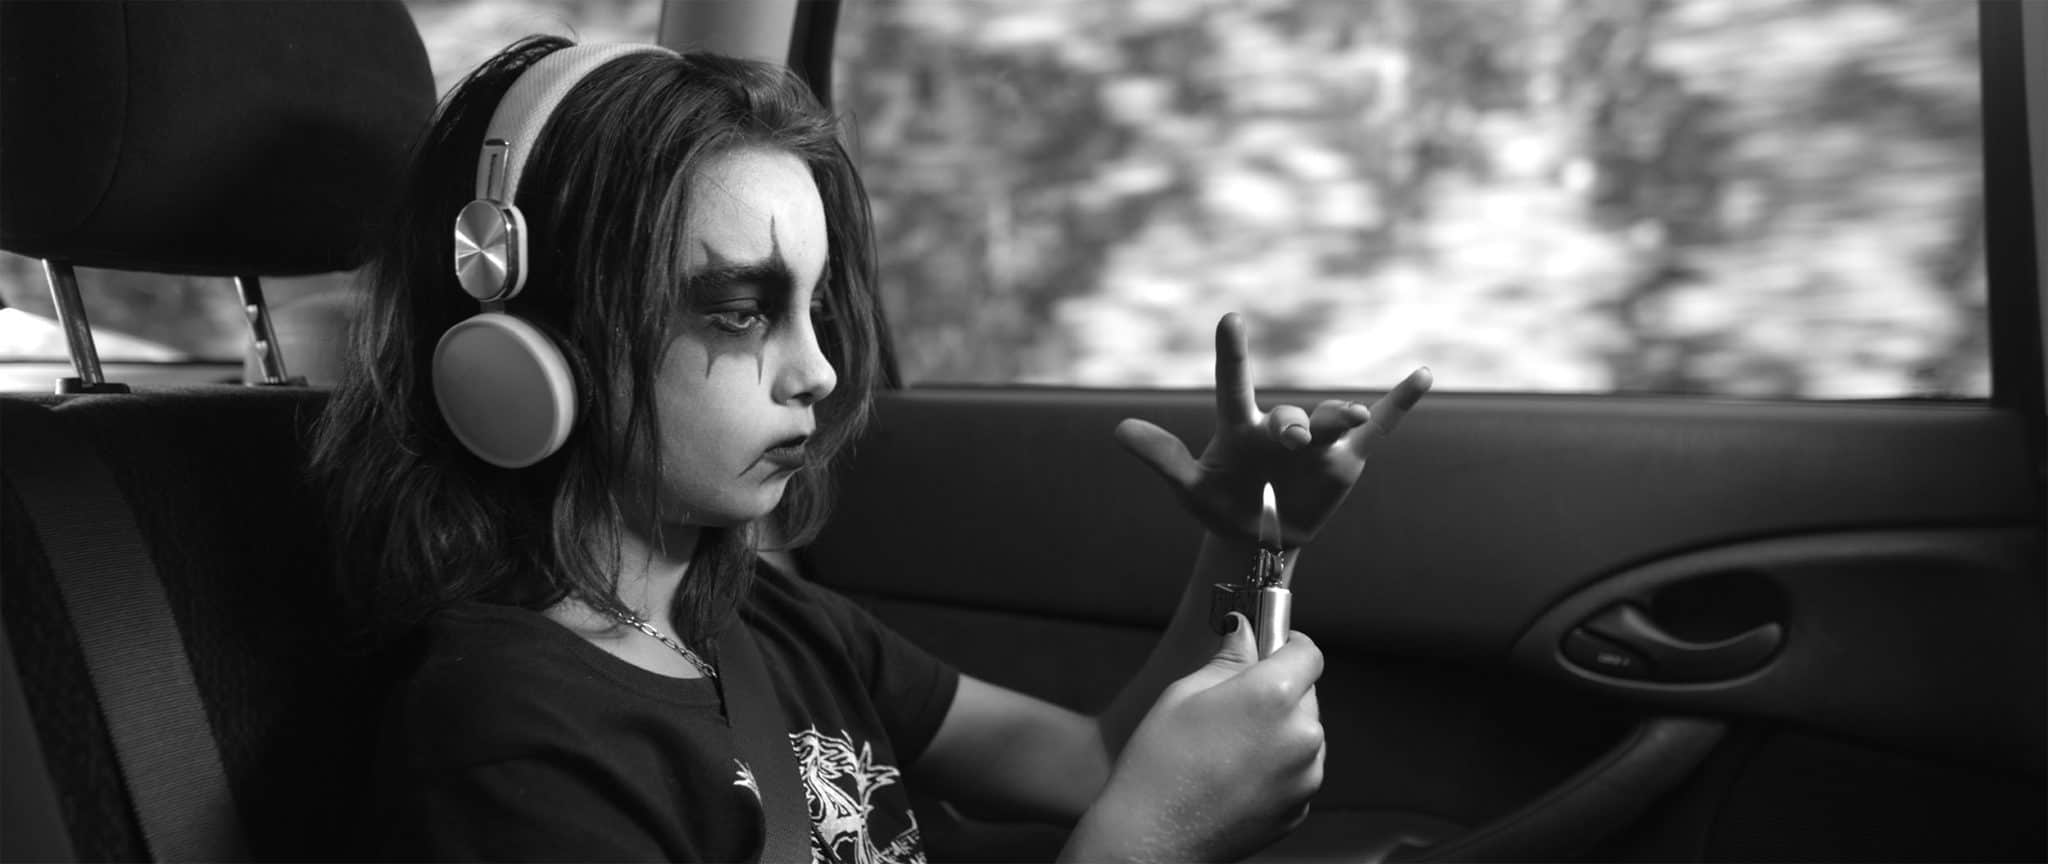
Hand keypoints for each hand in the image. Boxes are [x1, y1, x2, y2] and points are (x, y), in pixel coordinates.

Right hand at [1065, 616, 1324, 862]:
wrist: (1152, 838)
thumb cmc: (1160, 767)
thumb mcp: (1184, 694)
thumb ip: (1228, 660)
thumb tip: (1246, 633)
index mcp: (1274, 696)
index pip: (1308, 653)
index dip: (1288, 645)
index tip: (1272, 648)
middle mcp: (1301, 736)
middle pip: (1307, 694)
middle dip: (1278, 691)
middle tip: (1234, 703)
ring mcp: (1305, 777)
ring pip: (1303, 734)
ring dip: (1280, 730)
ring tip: (1229, 746)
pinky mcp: (1299, 808)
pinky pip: (1297, 771)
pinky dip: (1277, 766)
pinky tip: (1235, 774)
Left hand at [1115, 313, 1431, 546]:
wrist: (1255, 538)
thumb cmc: (1219, 504)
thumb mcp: (1188, 488)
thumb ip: (1161, 458)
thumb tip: (1120, 429)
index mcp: (1238, 428)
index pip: (1232, 386)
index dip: (1232, 354)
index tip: (1231, 319)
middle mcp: (1279, 428)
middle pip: (1288, 416)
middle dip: (1292, 424)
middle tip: (1293, 436)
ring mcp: (1316, 442)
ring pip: (1332, 421)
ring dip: (1339, 416)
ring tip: (1349, 415)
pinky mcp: (1346, 461)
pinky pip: (1378, 429)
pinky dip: (1399, 404)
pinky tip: (1421, 376)